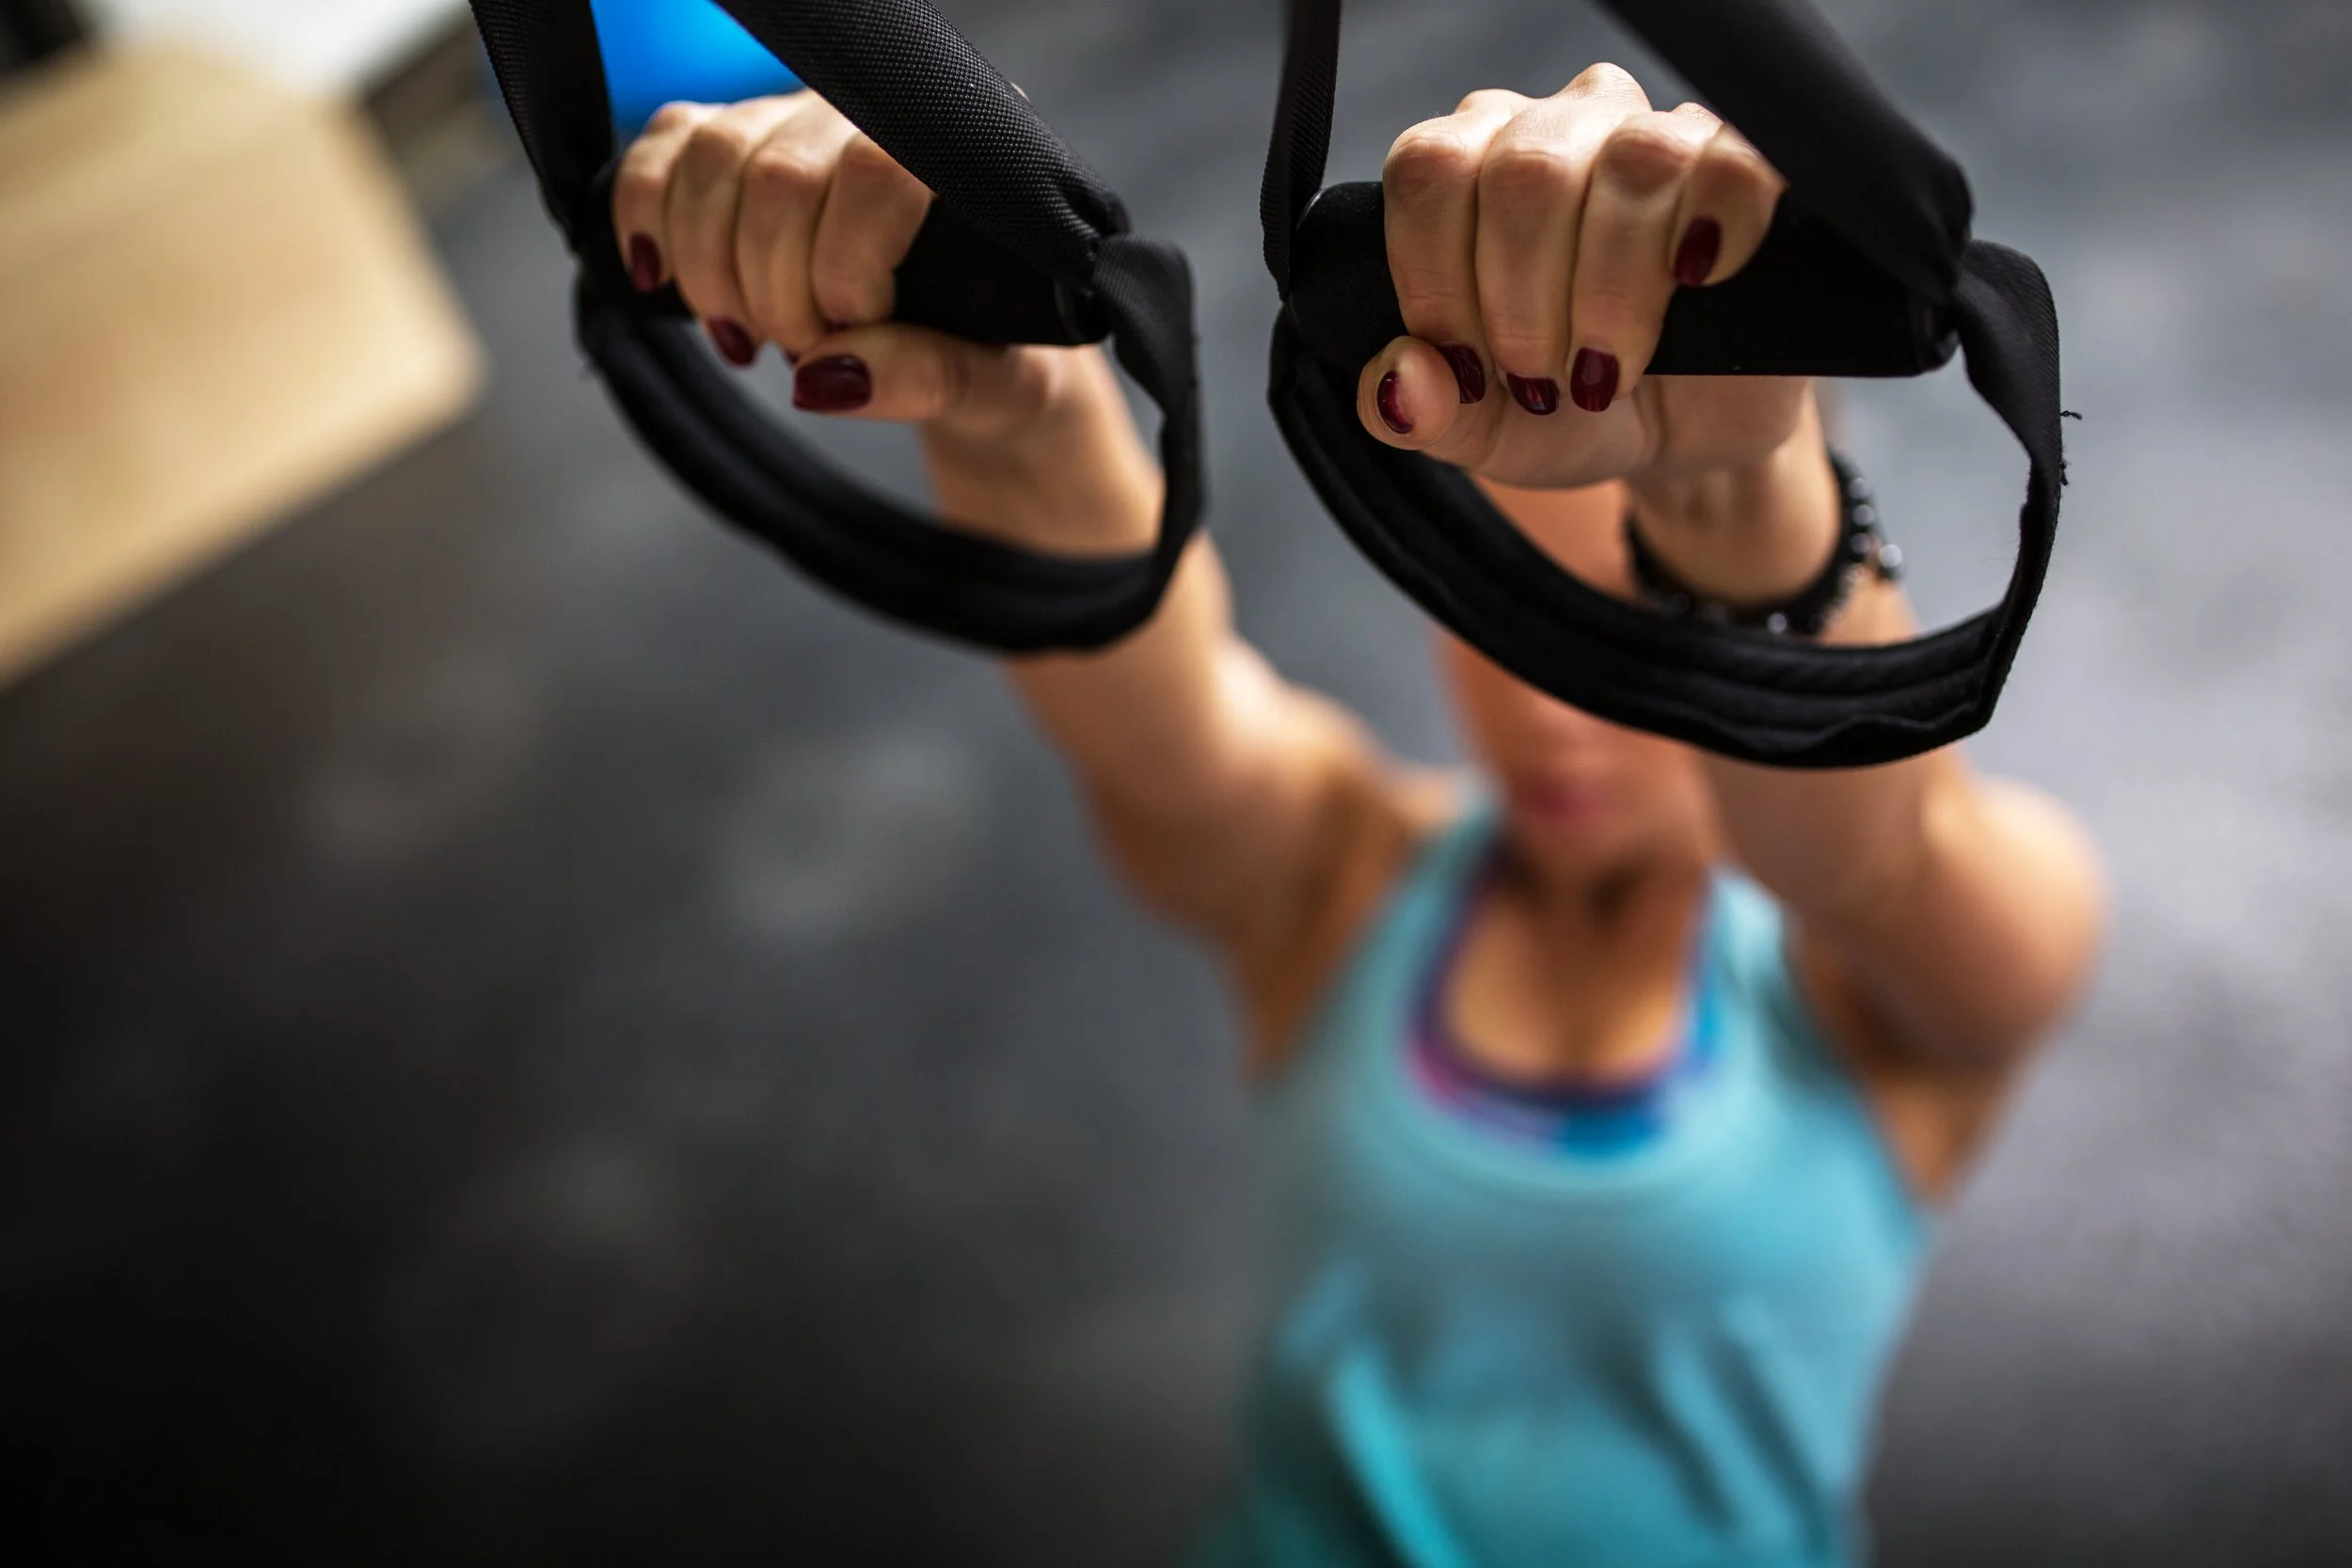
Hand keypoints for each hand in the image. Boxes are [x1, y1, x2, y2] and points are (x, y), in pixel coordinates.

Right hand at [611, 94, 1157, 550]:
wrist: (981, 369)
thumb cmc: (1002, 366)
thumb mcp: (996, 389)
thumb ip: (928, 378)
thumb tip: (823, 377)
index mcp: (962, 160)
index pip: (873, 169)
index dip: (840, 265)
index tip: (853, 332)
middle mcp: (878, 118)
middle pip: (777, 170)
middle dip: (770, 287)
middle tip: (799, 351)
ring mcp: (800, 125)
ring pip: (709, 155)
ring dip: (708, 267)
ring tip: (749, 337)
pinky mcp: (738, 151)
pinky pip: (664, 150)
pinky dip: (645, 217)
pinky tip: (663, 281)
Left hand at [1356, 64, 1809, 491]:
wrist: (1682, 437)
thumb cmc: (1572, 408)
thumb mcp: (1484, 433)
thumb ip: (1421, 413)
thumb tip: (1400, 379)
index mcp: (1475, 163)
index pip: (1431, 171)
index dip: (1438, 278)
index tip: (1467, 365)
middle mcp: (1562, 128)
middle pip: (1525, 172)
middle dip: (1525, 302)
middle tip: (1544, 379)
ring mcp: (1662, 138)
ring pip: (1633, 164)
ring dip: (1613, 292)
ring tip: (1611, 368)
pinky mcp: (1750, 172)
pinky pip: (1737, 163)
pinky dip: (1715, 228)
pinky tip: (1697, 283)